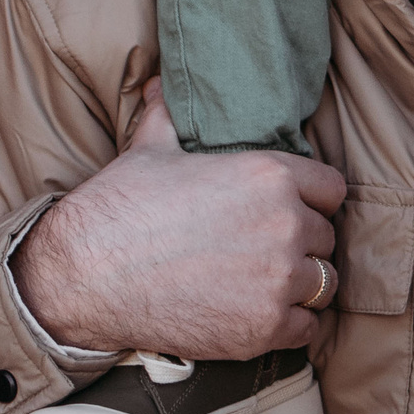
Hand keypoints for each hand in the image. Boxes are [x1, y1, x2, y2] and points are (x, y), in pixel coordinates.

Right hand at [13, 82, 346, 357]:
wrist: (81, 276)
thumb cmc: (117, 208)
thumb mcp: (150, 147)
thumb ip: (171, 114)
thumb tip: (160, 83)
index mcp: (271, 175)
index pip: (332, 189)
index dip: (313, 202)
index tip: (293, 212)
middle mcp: (285, 224)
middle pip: (326, 238)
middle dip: (303, 245)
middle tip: (267, 253)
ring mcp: (279, 279)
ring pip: (323, 284)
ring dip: (302, 286)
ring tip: (268, 286)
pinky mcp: (265, 327)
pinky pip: (308, 330)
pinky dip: (290, 326)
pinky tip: (260, 316)